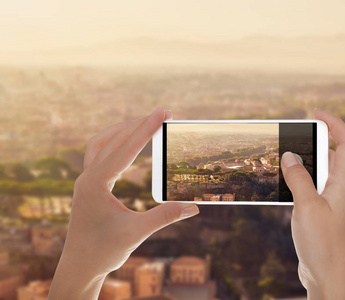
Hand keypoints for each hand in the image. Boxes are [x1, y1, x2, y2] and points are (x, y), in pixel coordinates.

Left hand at [48, 107, 198, 299]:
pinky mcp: (89, 186)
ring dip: (123, 130)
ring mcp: (86, 181)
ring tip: (145, 123)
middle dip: (138, 125)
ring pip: (101, 143)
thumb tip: (194, 206)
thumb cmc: (103, 251)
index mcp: (95, 184)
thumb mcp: (136, 233)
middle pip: (113, 139)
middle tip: (162, 113)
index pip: (126, 149)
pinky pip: (100, 154)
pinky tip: (129, 146)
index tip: (162, 112)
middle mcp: (87, 177)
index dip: (147, 129)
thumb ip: (164, 216)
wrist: (79, 267)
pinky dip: (116, 143)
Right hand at [281, 110, 344, 299]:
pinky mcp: (327, 216)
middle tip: (293, 138)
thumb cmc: (323, 245)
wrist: (330, 278)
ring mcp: (337, 204)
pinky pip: (317, 190)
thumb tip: (290, 155)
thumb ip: (298, 178)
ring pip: (324, 175)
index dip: (335, 124)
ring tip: (285, 161)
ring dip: (307, 165)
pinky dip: (303, 183)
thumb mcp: (306, 207)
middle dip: (315, 143)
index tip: (315, 114)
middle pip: (335, 156)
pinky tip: (287, 187)